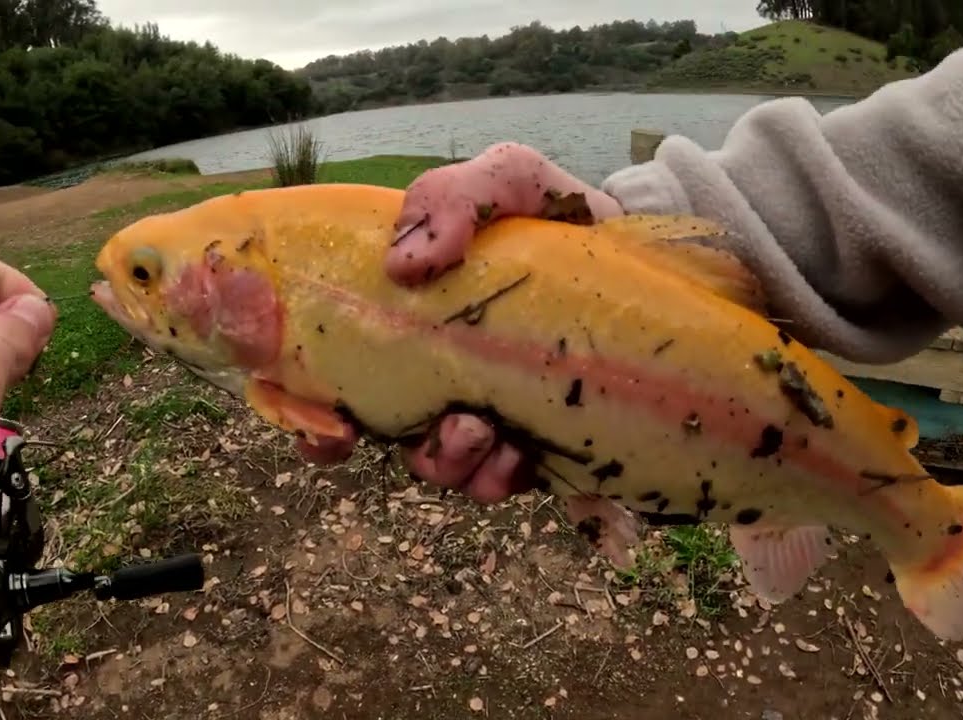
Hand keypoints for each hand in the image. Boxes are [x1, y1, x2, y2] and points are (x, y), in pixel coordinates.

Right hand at [296, 143, 619, 503]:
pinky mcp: (539, 446)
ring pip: (441, 467)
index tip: (326, 427)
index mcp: (411, 322)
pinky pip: (501, 484)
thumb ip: (451, 198)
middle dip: (401, 447)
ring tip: (483, 430)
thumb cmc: (561, 215)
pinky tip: (522, 454)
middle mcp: (439, 375)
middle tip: (444, 426)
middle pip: (383, 436)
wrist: (649, 250)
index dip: (313, 415)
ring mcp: (488, 414)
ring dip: (452, 463)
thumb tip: (402, 266)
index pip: (337, 376)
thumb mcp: (509, 179)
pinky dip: (500, 478)